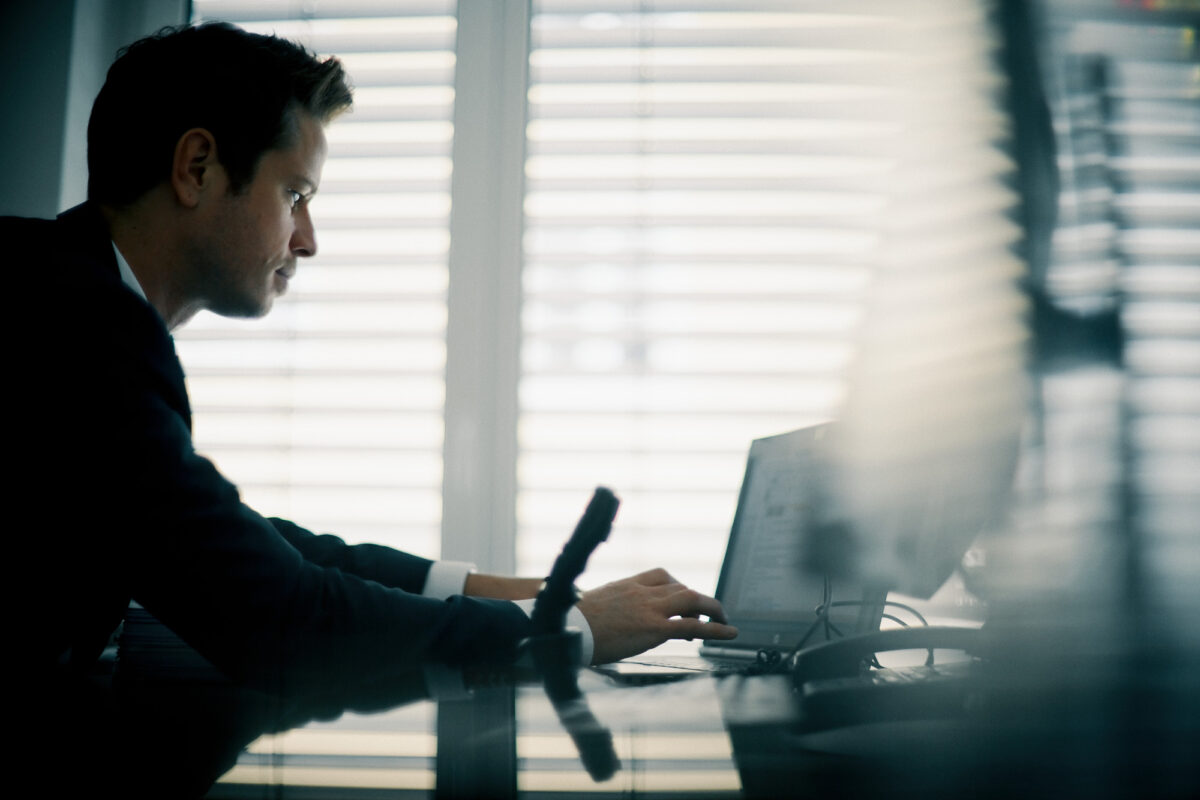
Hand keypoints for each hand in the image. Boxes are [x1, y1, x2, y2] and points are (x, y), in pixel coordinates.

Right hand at [575, 568, 737, 664]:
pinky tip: (729, 633)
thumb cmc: (571, 625)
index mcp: (626, 585)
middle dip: (696, 600)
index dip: (675, 587)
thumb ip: (607, 609)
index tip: (681, 601)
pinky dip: (716, 629)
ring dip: (712, 610)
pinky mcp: (654, 628)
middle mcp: (641, 592)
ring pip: (691, 599)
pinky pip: (693, 625)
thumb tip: (605, 621)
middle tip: (706, 614)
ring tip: (723, 622)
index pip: (660, 576)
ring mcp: (649, 608)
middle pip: (679, 587)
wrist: (565, 630)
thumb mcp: (592, 608)